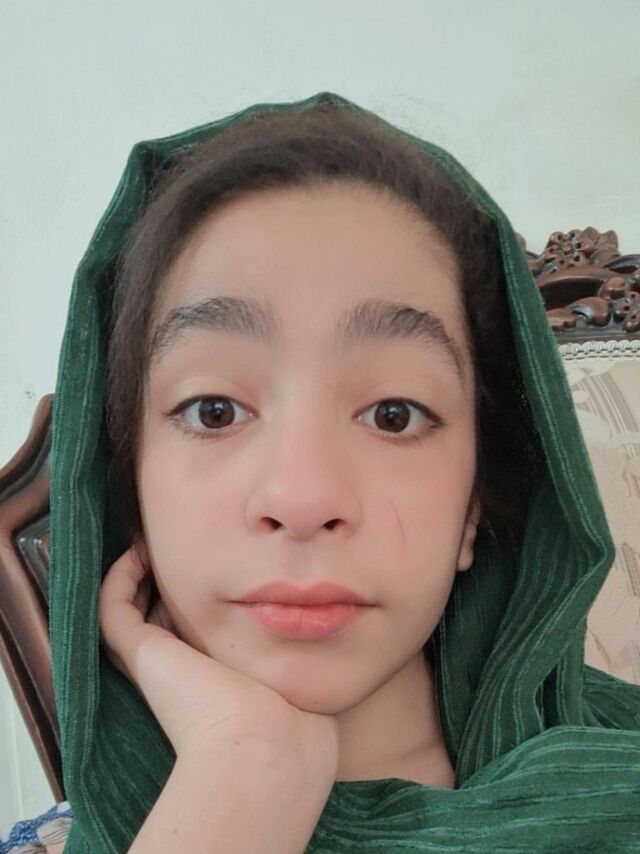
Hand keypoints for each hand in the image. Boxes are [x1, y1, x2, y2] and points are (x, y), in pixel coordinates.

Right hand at [98, 542, 338, 774]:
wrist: (265, 754)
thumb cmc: (296, 729)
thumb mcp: (303, 679)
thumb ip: (307, 654)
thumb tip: (323, 621)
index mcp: (218, 682)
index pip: (196, 636)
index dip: (196, 604)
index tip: (212, 573)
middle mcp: (183, 674)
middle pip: (162, 622)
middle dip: (166, 586)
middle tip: (172, 549)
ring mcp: (159, 665)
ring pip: (129, 615)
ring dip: (136, 577)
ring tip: (148, 544)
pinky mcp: (145, 656)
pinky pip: (113, 610)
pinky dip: (119, 578)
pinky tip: (138, 550)